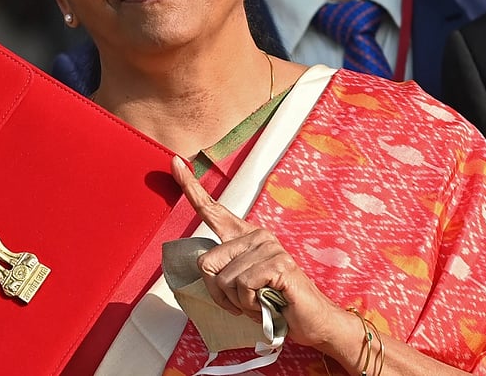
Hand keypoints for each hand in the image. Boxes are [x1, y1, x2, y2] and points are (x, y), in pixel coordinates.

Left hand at [170, 156, 346, 348]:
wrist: (310, 322)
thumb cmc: (273, 306)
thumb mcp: (240, 289)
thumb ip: (222, 274)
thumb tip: (203, 267)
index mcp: (244, 238)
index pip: (212, 210)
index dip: (191, 188)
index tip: (175, 163)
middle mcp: (256, 235)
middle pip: (206, 262)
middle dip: (218, 294)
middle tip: (244, 303)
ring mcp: (268, 246)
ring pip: (223, 279)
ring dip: (238, 302)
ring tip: (260, 302)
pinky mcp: (278, 261)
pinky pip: (242, 286)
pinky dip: (250, 305)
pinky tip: (268, 302)